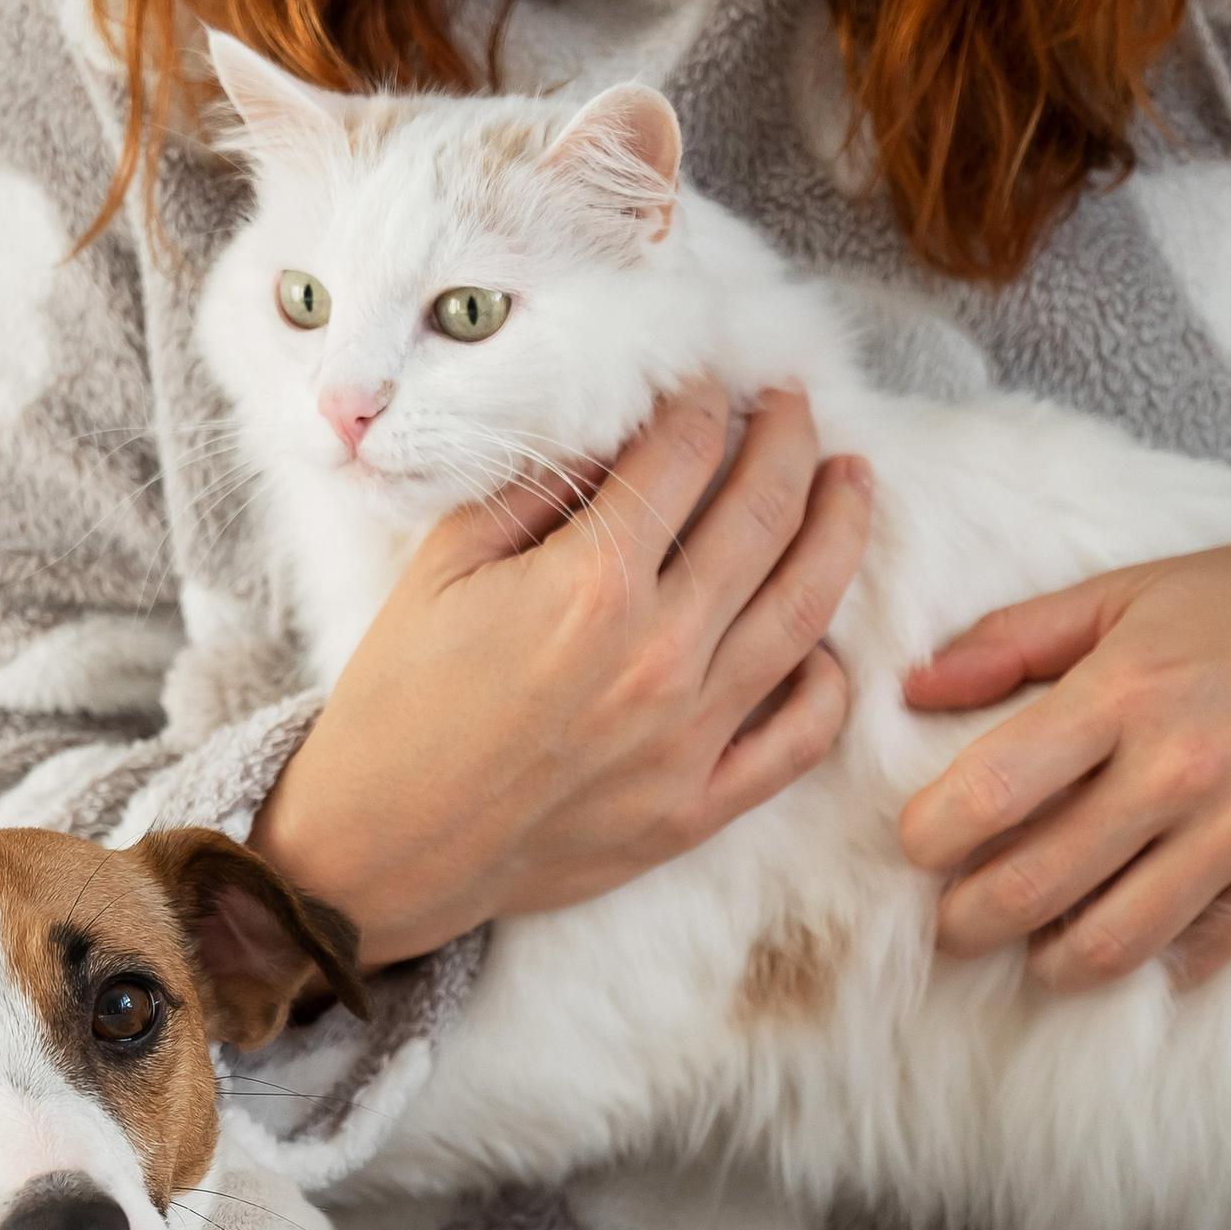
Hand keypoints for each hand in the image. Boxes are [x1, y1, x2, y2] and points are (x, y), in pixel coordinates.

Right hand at [252, 383, 872, 966]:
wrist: (380, 849)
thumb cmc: (397, 704)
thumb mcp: (441, 569)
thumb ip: (533, 491)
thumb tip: (612, 436)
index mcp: (592, 583)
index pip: (683, 453)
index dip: (702, 398)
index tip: (706, 379)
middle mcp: (659, 654)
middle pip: (766, 512)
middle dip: (788, 435)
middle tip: (792, 401)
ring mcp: (688, 738)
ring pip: (807, 608)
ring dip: (840, 526)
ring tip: (850, 481)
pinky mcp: (696, 809)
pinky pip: (800, 737)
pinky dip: (827, 681)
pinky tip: (820, 642)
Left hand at [900, 530, 1230, 989]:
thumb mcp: (1130, 592)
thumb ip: (1012, 639)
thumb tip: (916, 690)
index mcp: (1122, 693)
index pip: (991, 792)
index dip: (927, 838)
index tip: (916, 845)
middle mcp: (1178, 771)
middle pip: (1032, 889)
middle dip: (963, 925)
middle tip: (947, 922)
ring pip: (1110, 944)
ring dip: (1045, 963)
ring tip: (1026, 946)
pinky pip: (1198, 953)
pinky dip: (1147, 966)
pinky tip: (1119, 939)